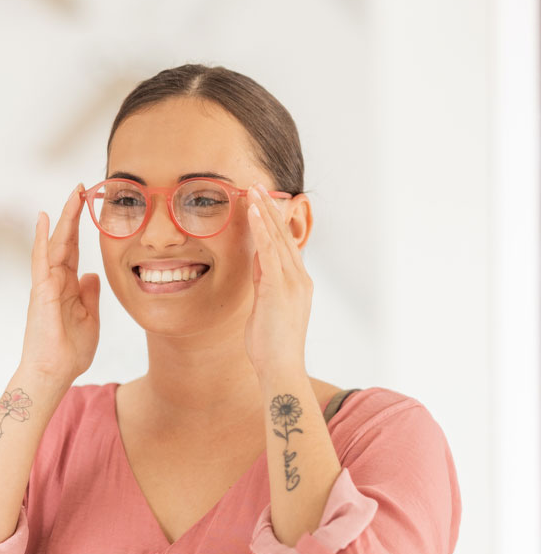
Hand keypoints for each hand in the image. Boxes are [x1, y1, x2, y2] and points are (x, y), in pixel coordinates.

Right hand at [19, 184, 100, 394]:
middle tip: (80, 188)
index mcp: (67, 286)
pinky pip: (41, 260)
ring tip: (71, 195)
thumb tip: (93, 275)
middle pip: (64, 241)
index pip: (73, 250)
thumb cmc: (70, 352)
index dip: (79, 227)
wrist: (54, 373)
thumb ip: (90, 295)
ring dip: (62, 219)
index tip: (87, 204)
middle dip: (72, 214)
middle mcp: (54, 281)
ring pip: (54, 244)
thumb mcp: (89, 319)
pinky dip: (42, 239)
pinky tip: (44, 219)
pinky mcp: (41, 292)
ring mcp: (45, 285)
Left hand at [244, 185, 311, 380]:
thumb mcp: (265, 307)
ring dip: (265, 211)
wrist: (281, 368)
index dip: (274, 222)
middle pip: (284, 235)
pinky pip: (270, 252)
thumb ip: (264, 283)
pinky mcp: (279, 288)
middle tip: (258, 185)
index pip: (285, 245)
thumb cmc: (271, 345)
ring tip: (253, 189)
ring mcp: (292, 282)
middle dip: (270, 208)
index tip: (263, 201)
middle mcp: (299, 278)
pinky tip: (253, 212)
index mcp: (298, 283)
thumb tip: (258, 263)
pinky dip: (262, 230)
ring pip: (278, 238)